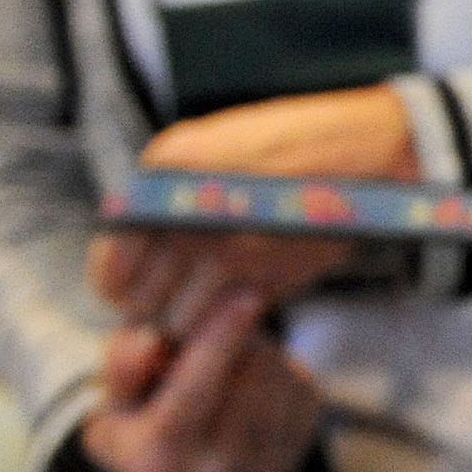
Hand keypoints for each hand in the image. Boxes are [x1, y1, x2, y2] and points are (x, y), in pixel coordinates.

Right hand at [77, 291, 323, 471]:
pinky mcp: (290, 459)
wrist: (181, 461)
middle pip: (246, 377)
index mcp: (155, 459)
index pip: (191, 394)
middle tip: (213, 332)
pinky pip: (301, 392)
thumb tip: (149, 346)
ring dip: (258, 352)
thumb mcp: (118, 387)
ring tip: (228, 361)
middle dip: (236, 338)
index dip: (218, 343)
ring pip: (277, 379)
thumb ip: (126, 365)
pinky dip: (281, 373)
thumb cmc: (142, 409)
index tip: (246, 298)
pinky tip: (251, 382)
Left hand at [90, 86, 422, 325]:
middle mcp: (182, 209)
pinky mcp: (262, 274)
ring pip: (179, 323)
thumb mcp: (208, 151)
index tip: (145, 290)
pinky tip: (250, 298)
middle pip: (139, 303)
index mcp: (164, 170)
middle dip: (159, 310)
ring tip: (219, 302)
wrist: (360, 150)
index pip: (111, 263)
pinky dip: (232, 322)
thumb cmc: (284, 148)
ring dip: (196, 323)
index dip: (123, 287)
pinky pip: (223, 323)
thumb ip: (163, 197)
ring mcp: (222, 245)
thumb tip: (130, 254)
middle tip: (186, 302)